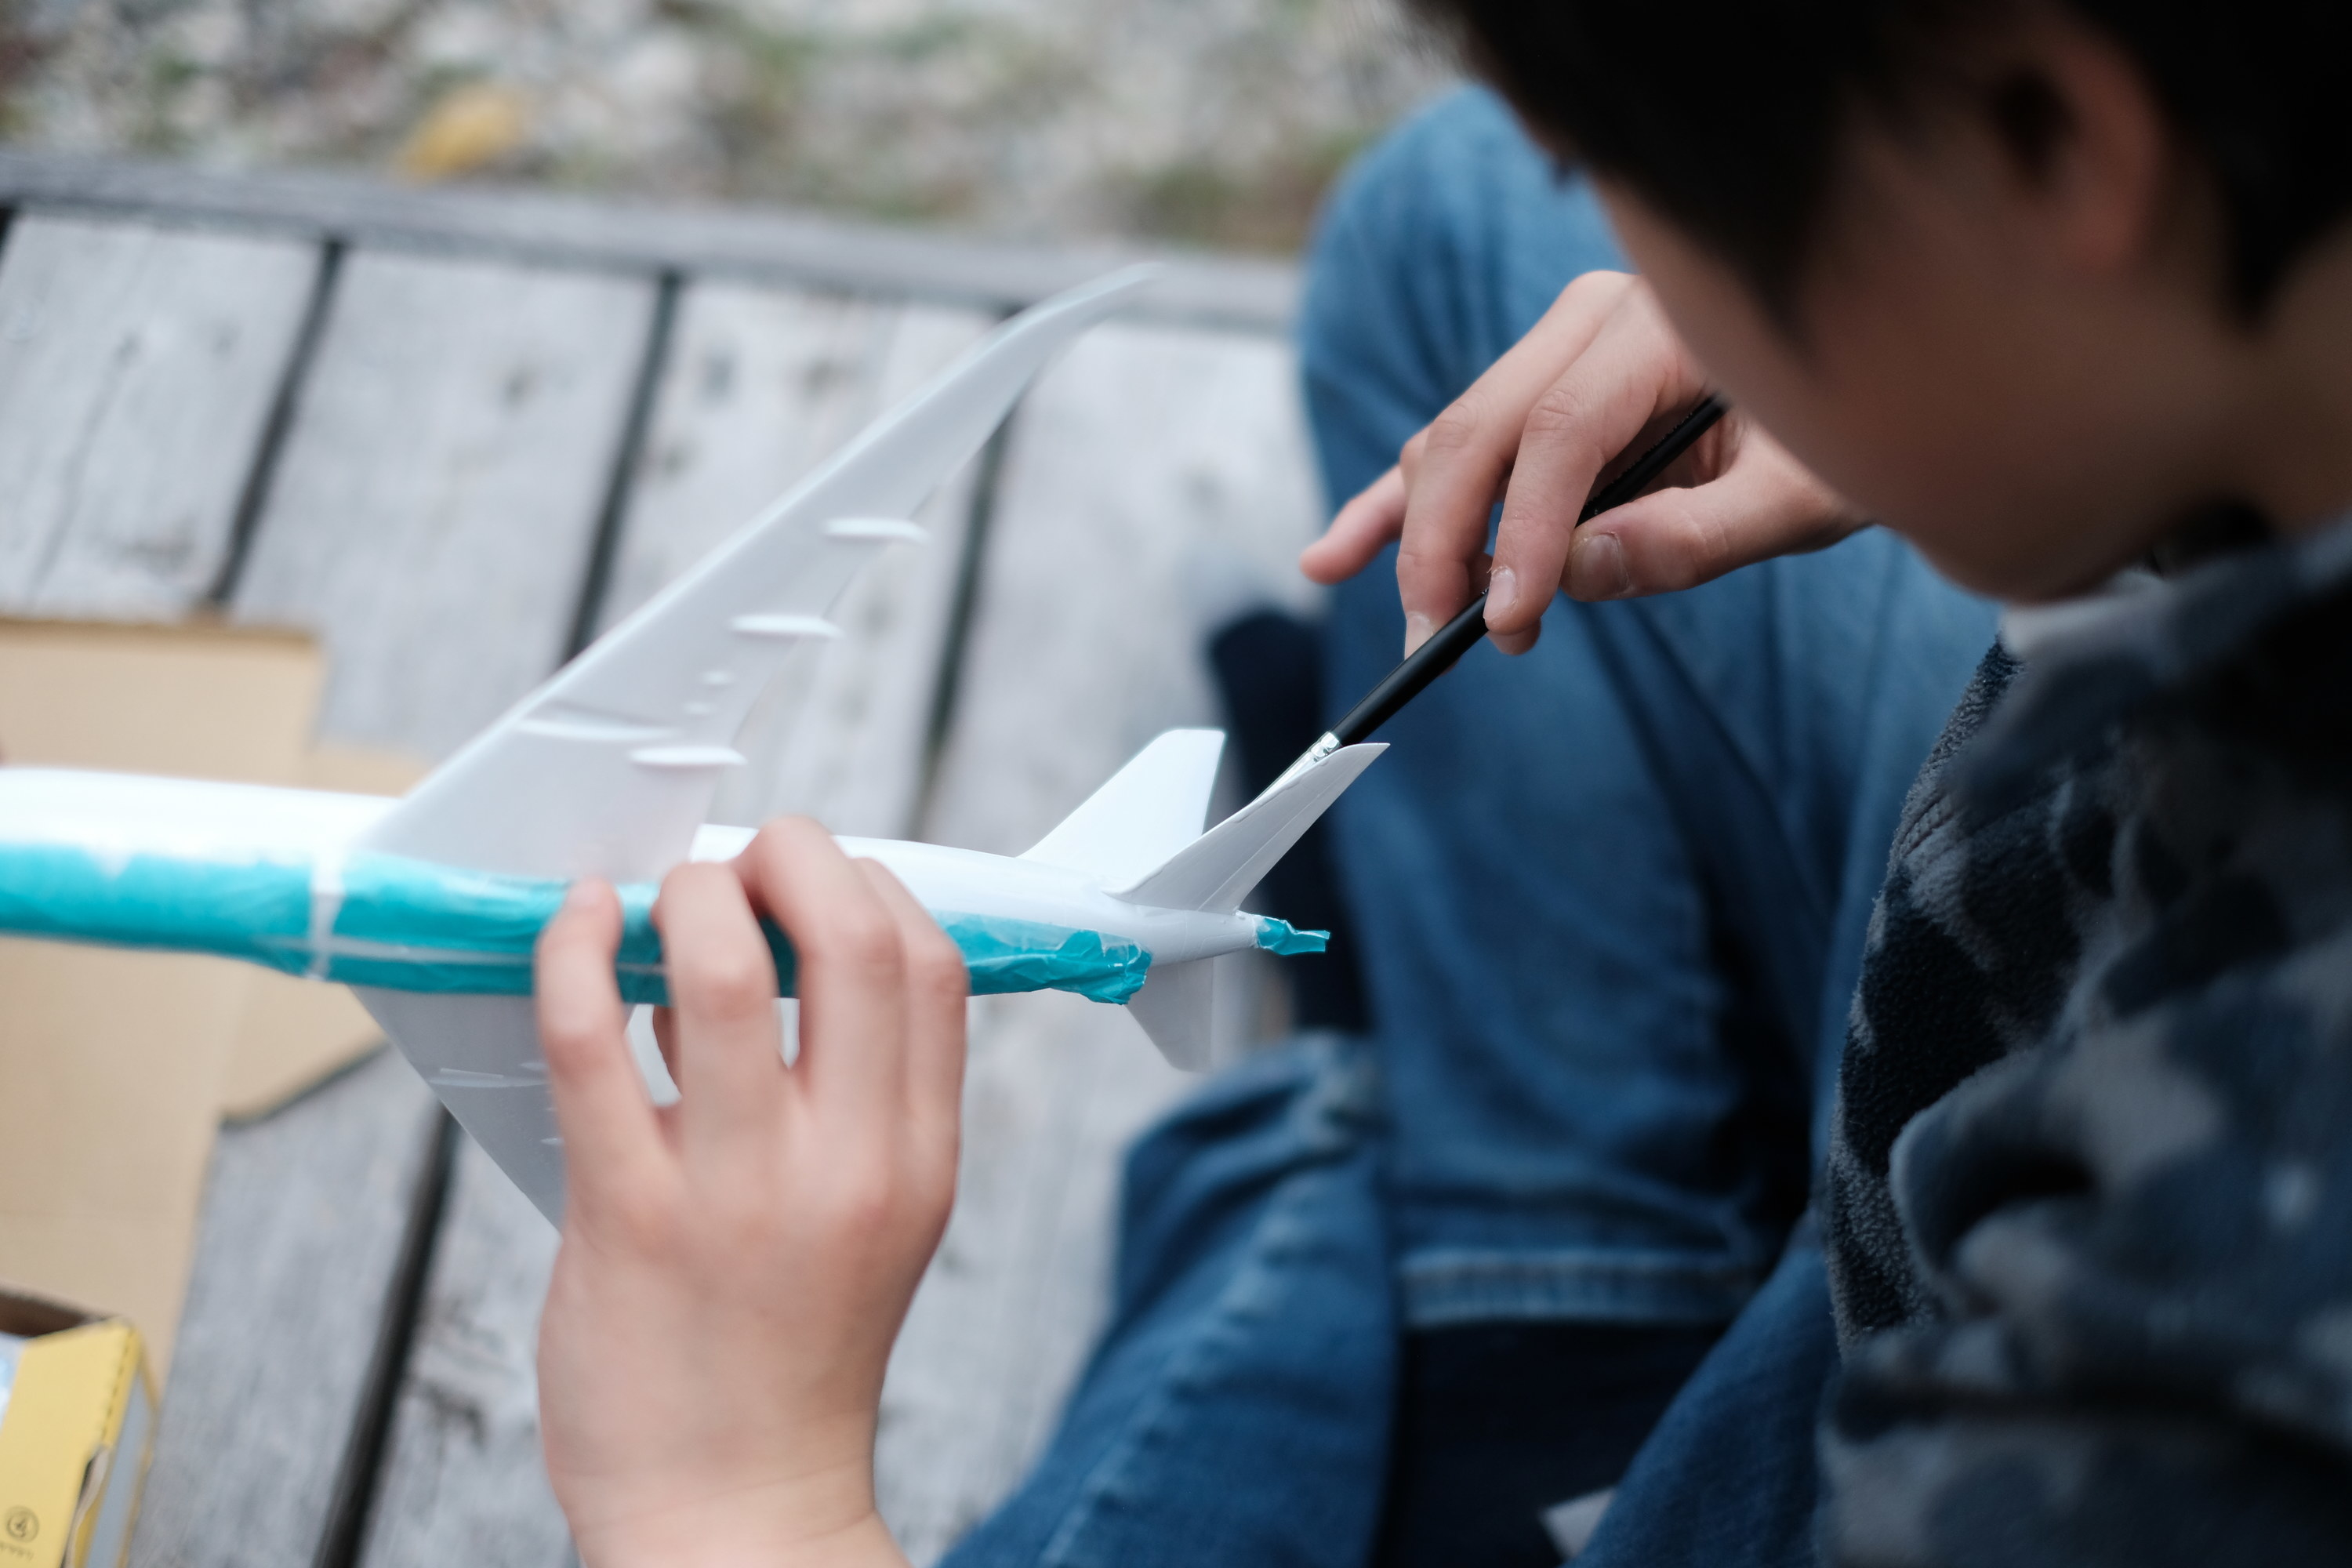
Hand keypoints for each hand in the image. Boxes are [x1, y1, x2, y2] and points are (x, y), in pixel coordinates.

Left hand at [533, 819, 967, 1567]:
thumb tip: (790, 950)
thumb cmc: (792, 1356)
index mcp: (919, 1158)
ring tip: (663, 899)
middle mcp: (848, 1165)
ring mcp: (737, 1190)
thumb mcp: (881, 1215)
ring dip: (687, 894)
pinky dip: (577, 951)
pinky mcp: (627, 1217)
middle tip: (744, 859)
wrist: (733, 1511)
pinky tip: (578, 923)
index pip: (931, 964)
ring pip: (721, 968)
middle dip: (794, 855)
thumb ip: (865, 1095)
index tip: (814, 882)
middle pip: (853, 939)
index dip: (872, 884)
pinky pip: (591, 1041)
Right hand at [1300, 270, 1863, 653]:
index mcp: (1660, 324)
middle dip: (1442, 540)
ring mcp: (1553, 349)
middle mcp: (1590, 320)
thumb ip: (1700, 534)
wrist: (1867, 390)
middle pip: (1479, 430)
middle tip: (1438, 636)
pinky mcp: (1533, 393)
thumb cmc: (1842, 443)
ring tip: (1428, 626)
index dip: (1521, 531)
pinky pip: (1450, 449)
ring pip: (1452, 442)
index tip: (1506, 621)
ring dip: (1422, 536)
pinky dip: (1392, 507)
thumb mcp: (1804, 498)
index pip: (1559, 431)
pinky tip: (1330, 557)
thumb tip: (1580, 571)